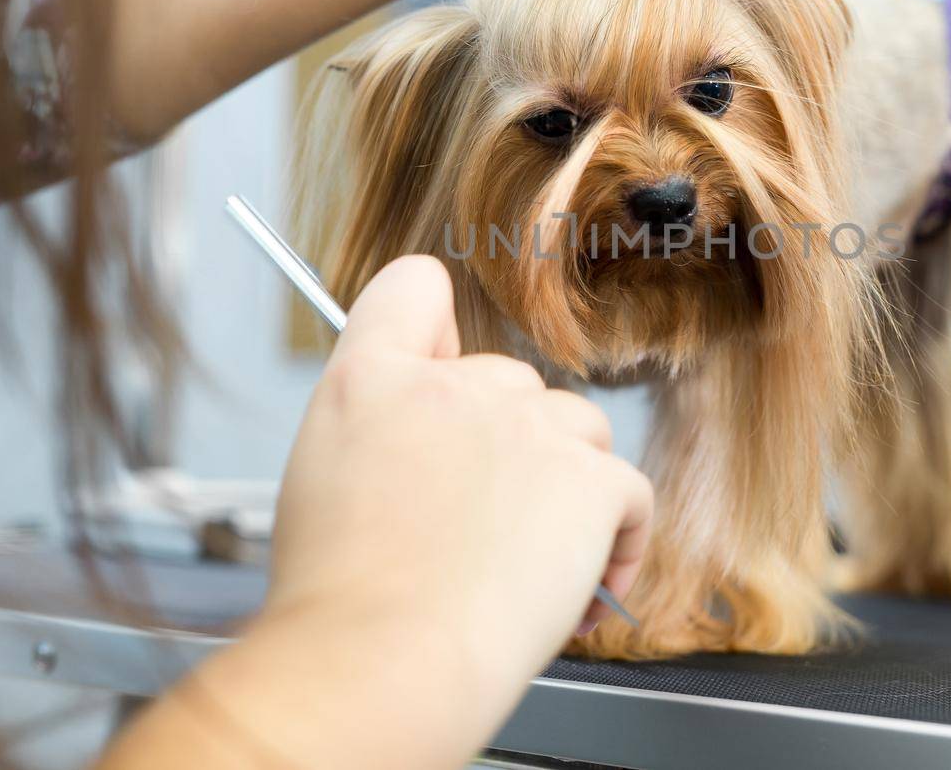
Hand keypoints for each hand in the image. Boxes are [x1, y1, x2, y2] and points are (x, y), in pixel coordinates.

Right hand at [268, 255, 651, 661]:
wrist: (380, 661)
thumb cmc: (341, 599)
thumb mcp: (321, 477)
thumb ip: (377, 426)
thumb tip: (418, 437)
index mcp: (372, 380)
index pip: (415, 289)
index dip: (436, 327)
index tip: (445, 368)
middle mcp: (455, 386)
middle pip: (510, 380)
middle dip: (508, 442)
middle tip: (482, 522)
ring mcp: (529, 428)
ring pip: (579, 427)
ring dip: (567, 485)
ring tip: (534, 561)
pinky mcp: (591, 478)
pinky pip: (629, 492)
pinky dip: (619, 540)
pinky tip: (583, 587)